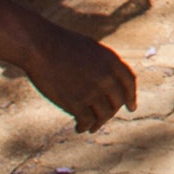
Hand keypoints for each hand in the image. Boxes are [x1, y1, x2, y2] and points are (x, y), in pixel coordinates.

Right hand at [22, 23, 136, 133]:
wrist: (41, 47)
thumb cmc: (63, 45)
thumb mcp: (91, 50)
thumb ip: (104, 65)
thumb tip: (111, 82)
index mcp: (112, 60)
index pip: (129, 83)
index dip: (131, 97)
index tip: (131, 107)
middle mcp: (106, 77)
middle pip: (117, 101)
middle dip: (112, 112)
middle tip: (103, 118)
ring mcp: (92, 91)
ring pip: (104, 115)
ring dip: (98, 123)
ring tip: (91, 127)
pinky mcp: (76, 103)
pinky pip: (87, 121)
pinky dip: (85, 126)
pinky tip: (79, 127)